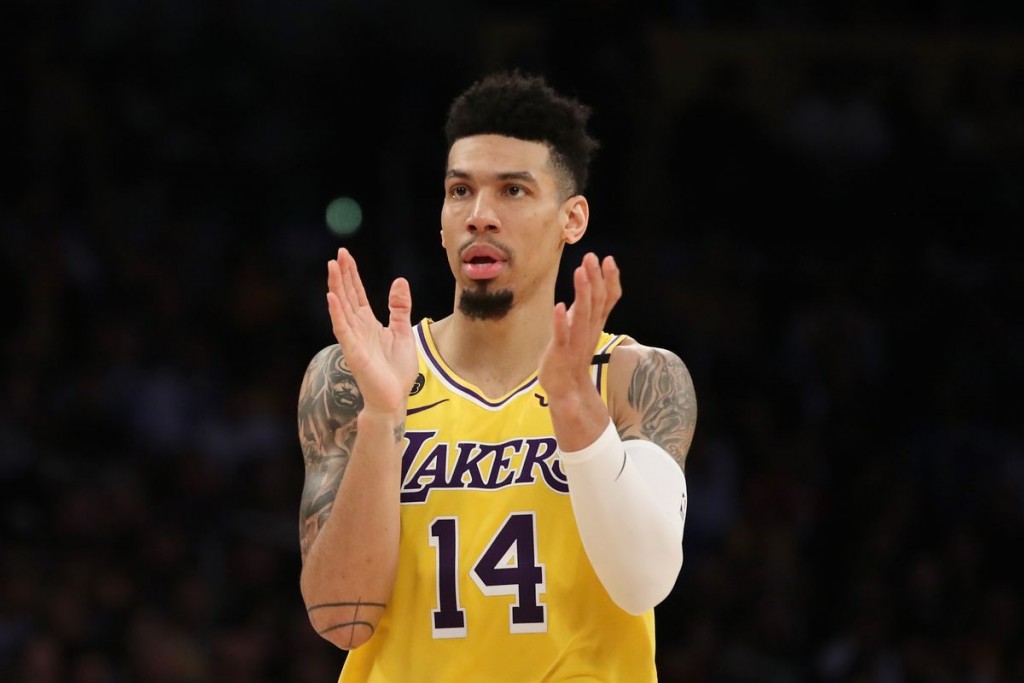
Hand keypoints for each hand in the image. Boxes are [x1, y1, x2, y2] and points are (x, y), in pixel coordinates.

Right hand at [326, 248, 418, 415]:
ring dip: (336, 287)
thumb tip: (399, 280)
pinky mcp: (354, 353)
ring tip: (331, 268)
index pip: (356, 294)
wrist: (394, 399)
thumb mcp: (403, 332)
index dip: (351, 274)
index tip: (345, 255)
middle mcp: (358, 329)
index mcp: (368, 323)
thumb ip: (399, 308)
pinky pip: (343, 330)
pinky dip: (337, 314)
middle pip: (347, 296)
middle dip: (342, 275)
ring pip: (342, 308)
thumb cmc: (396, 370)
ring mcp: (354, 340)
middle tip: (337, 254)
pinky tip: (332, 298)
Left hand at [538, 252, 621, 406]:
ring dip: (582, 293)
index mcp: (596, 323)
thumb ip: (590, 306)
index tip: (609, 259)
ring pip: (582, 315)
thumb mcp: (586, 326)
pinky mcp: (560, 352)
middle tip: (591, 257)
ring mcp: (576, 341)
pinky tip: (559, 306)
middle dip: (595, 279)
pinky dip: (561, 322)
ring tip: (580, 272)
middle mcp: (590, 330)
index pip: (608, 299)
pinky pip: (562, 335)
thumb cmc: (574, 353)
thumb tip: (592, 281)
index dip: (610, 280)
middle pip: (596, 302)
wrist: (567, 388)